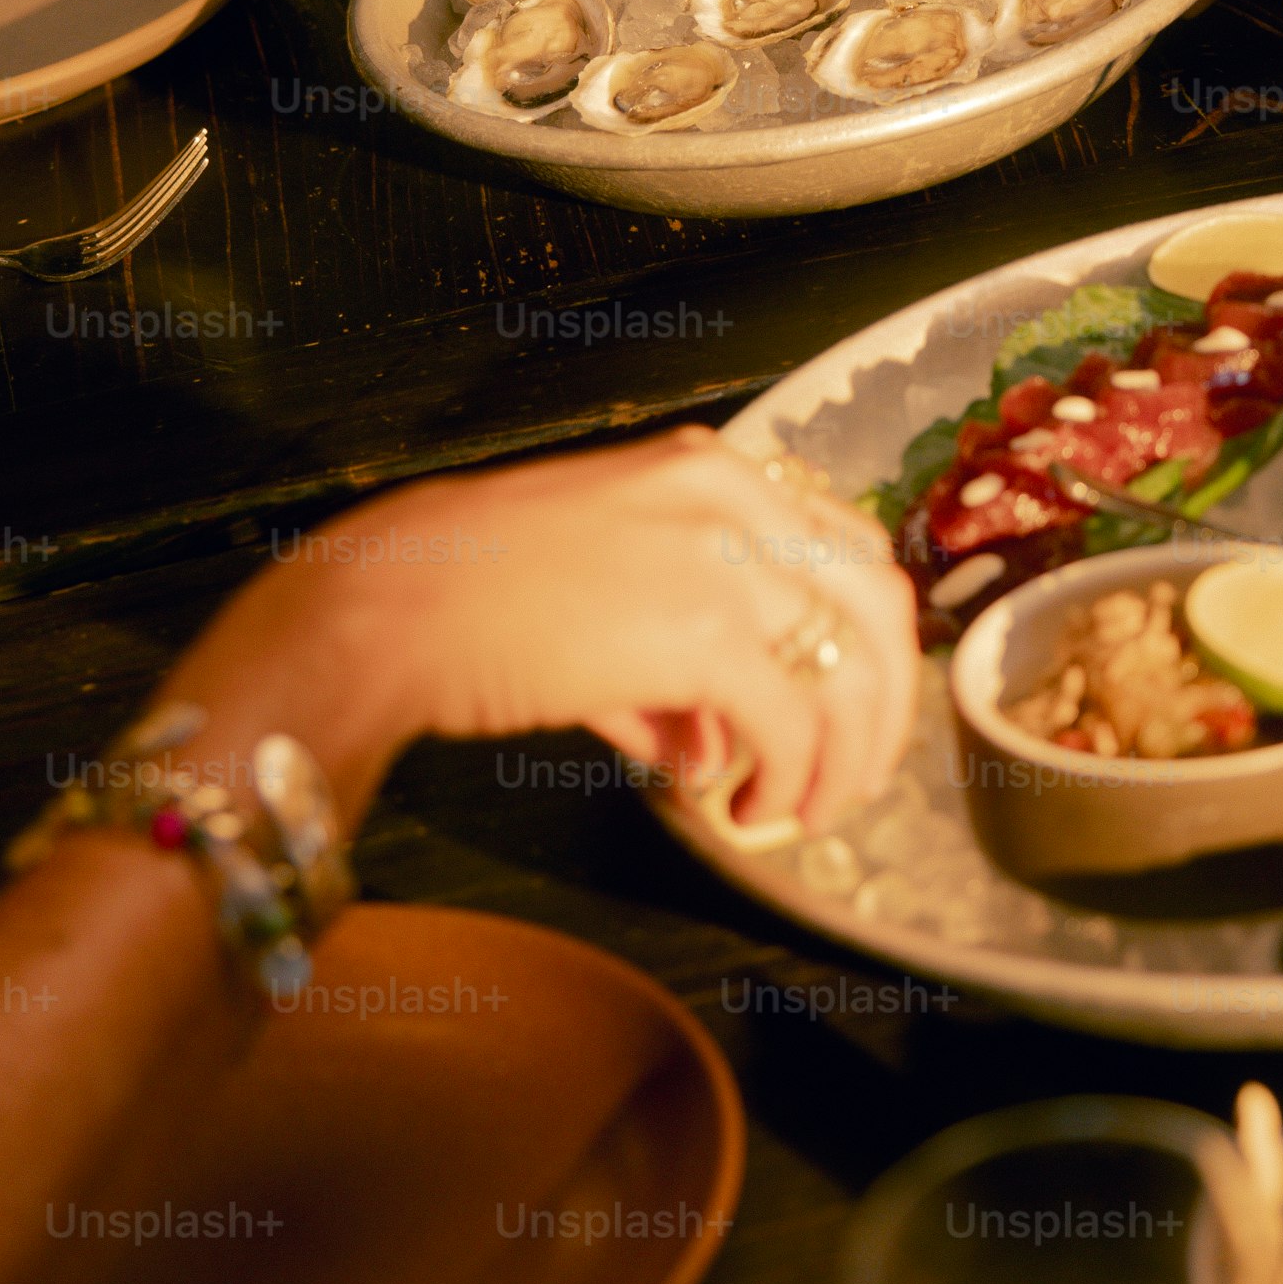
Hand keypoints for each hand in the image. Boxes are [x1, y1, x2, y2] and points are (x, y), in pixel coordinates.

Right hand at [172, 430, 918, 839]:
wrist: (398, 600)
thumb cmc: (474, 594)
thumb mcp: (599, 595)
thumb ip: (671, 665)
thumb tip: (707, 748)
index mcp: (712, 471)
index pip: (845, 545)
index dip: (866, 636)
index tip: (852, 704)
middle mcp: (735, 498)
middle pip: (878, 600)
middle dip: (883, 704)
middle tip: (856, 776)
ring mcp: (724, 558)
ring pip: (851, 669)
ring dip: (840, 759)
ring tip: (801, 812)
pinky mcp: (701, 630)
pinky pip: (789, 722)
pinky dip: (786, 779)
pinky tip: (740, 810)